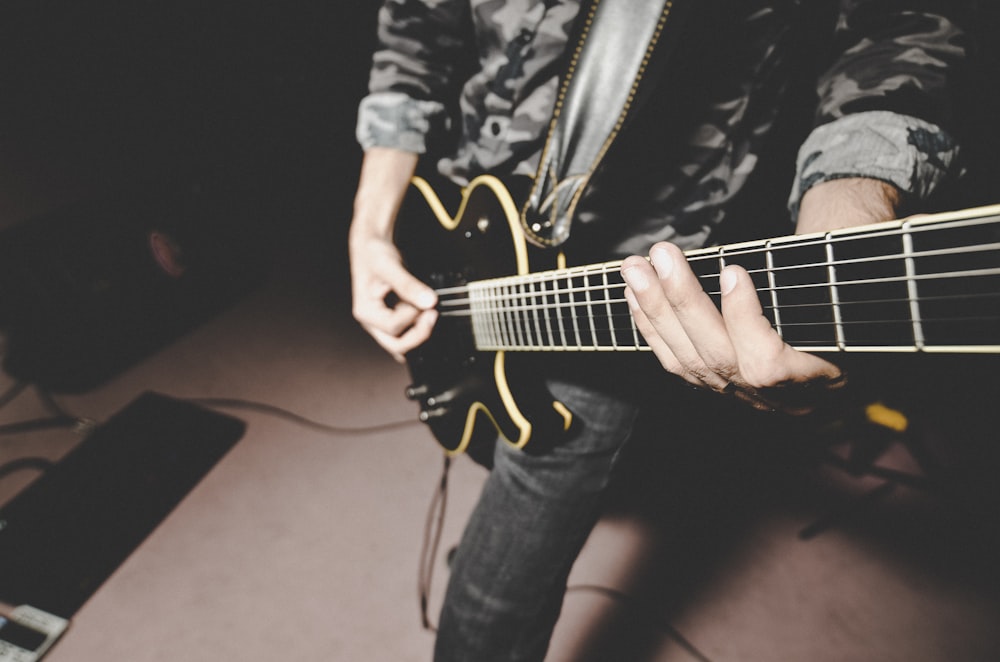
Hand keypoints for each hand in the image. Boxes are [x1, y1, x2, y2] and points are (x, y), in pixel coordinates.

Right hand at [350, 231, 437, 362]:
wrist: (373, 248)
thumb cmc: (375, 254)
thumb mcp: (390, 265)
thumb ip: (408, 285)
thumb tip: (429, 302)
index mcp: (365, 311)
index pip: (392, 327)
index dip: (412, 315)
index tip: (425, 299)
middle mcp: (373, 323)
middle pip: (397, 346)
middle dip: (419, 333)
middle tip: (434, 314)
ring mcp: (383, 324)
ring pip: (404, 345)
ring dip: (421, 333)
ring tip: (431, 312)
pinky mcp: (394, 321)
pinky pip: (408, 336)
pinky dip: (420, 330)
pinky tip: (428, 315)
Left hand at [619, 178, 901, 412]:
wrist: (847, 349)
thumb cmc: (848, 307)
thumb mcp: (848, 295)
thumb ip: (823, 280)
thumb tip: (797, 243)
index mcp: (818, 379)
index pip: (767, 365)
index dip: (744, 319)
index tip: (733, 271)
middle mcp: (775, 399)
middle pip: (716, 357)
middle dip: (682, 301)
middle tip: (661, 255)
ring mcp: (742, 398)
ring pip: (688, 361)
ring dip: (656, 309)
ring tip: (636, 268)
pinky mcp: (716, 388)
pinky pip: (676, 363)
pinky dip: (652, 326)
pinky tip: (635, 294)